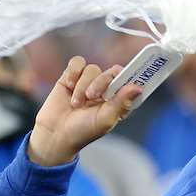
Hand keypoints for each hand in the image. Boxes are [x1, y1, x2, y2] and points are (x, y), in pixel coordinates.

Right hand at [28, 57, 142, 165]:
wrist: (55, 132)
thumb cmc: (84, 130)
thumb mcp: (106, 119)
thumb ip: (122, 102)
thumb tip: (139, 88)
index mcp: (118, 100)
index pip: (129, 82)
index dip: (127, 75)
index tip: (119, 73)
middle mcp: (106, 89)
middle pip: (110, 73)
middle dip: (100, 83)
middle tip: (91, 96)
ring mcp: (89, 82)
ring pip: (92, 69)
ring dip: (83, 84)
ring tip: (76, 103)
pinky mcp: (72, 76)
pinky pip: (77, 62)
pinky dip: (73, 71)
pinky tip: (69, 84)